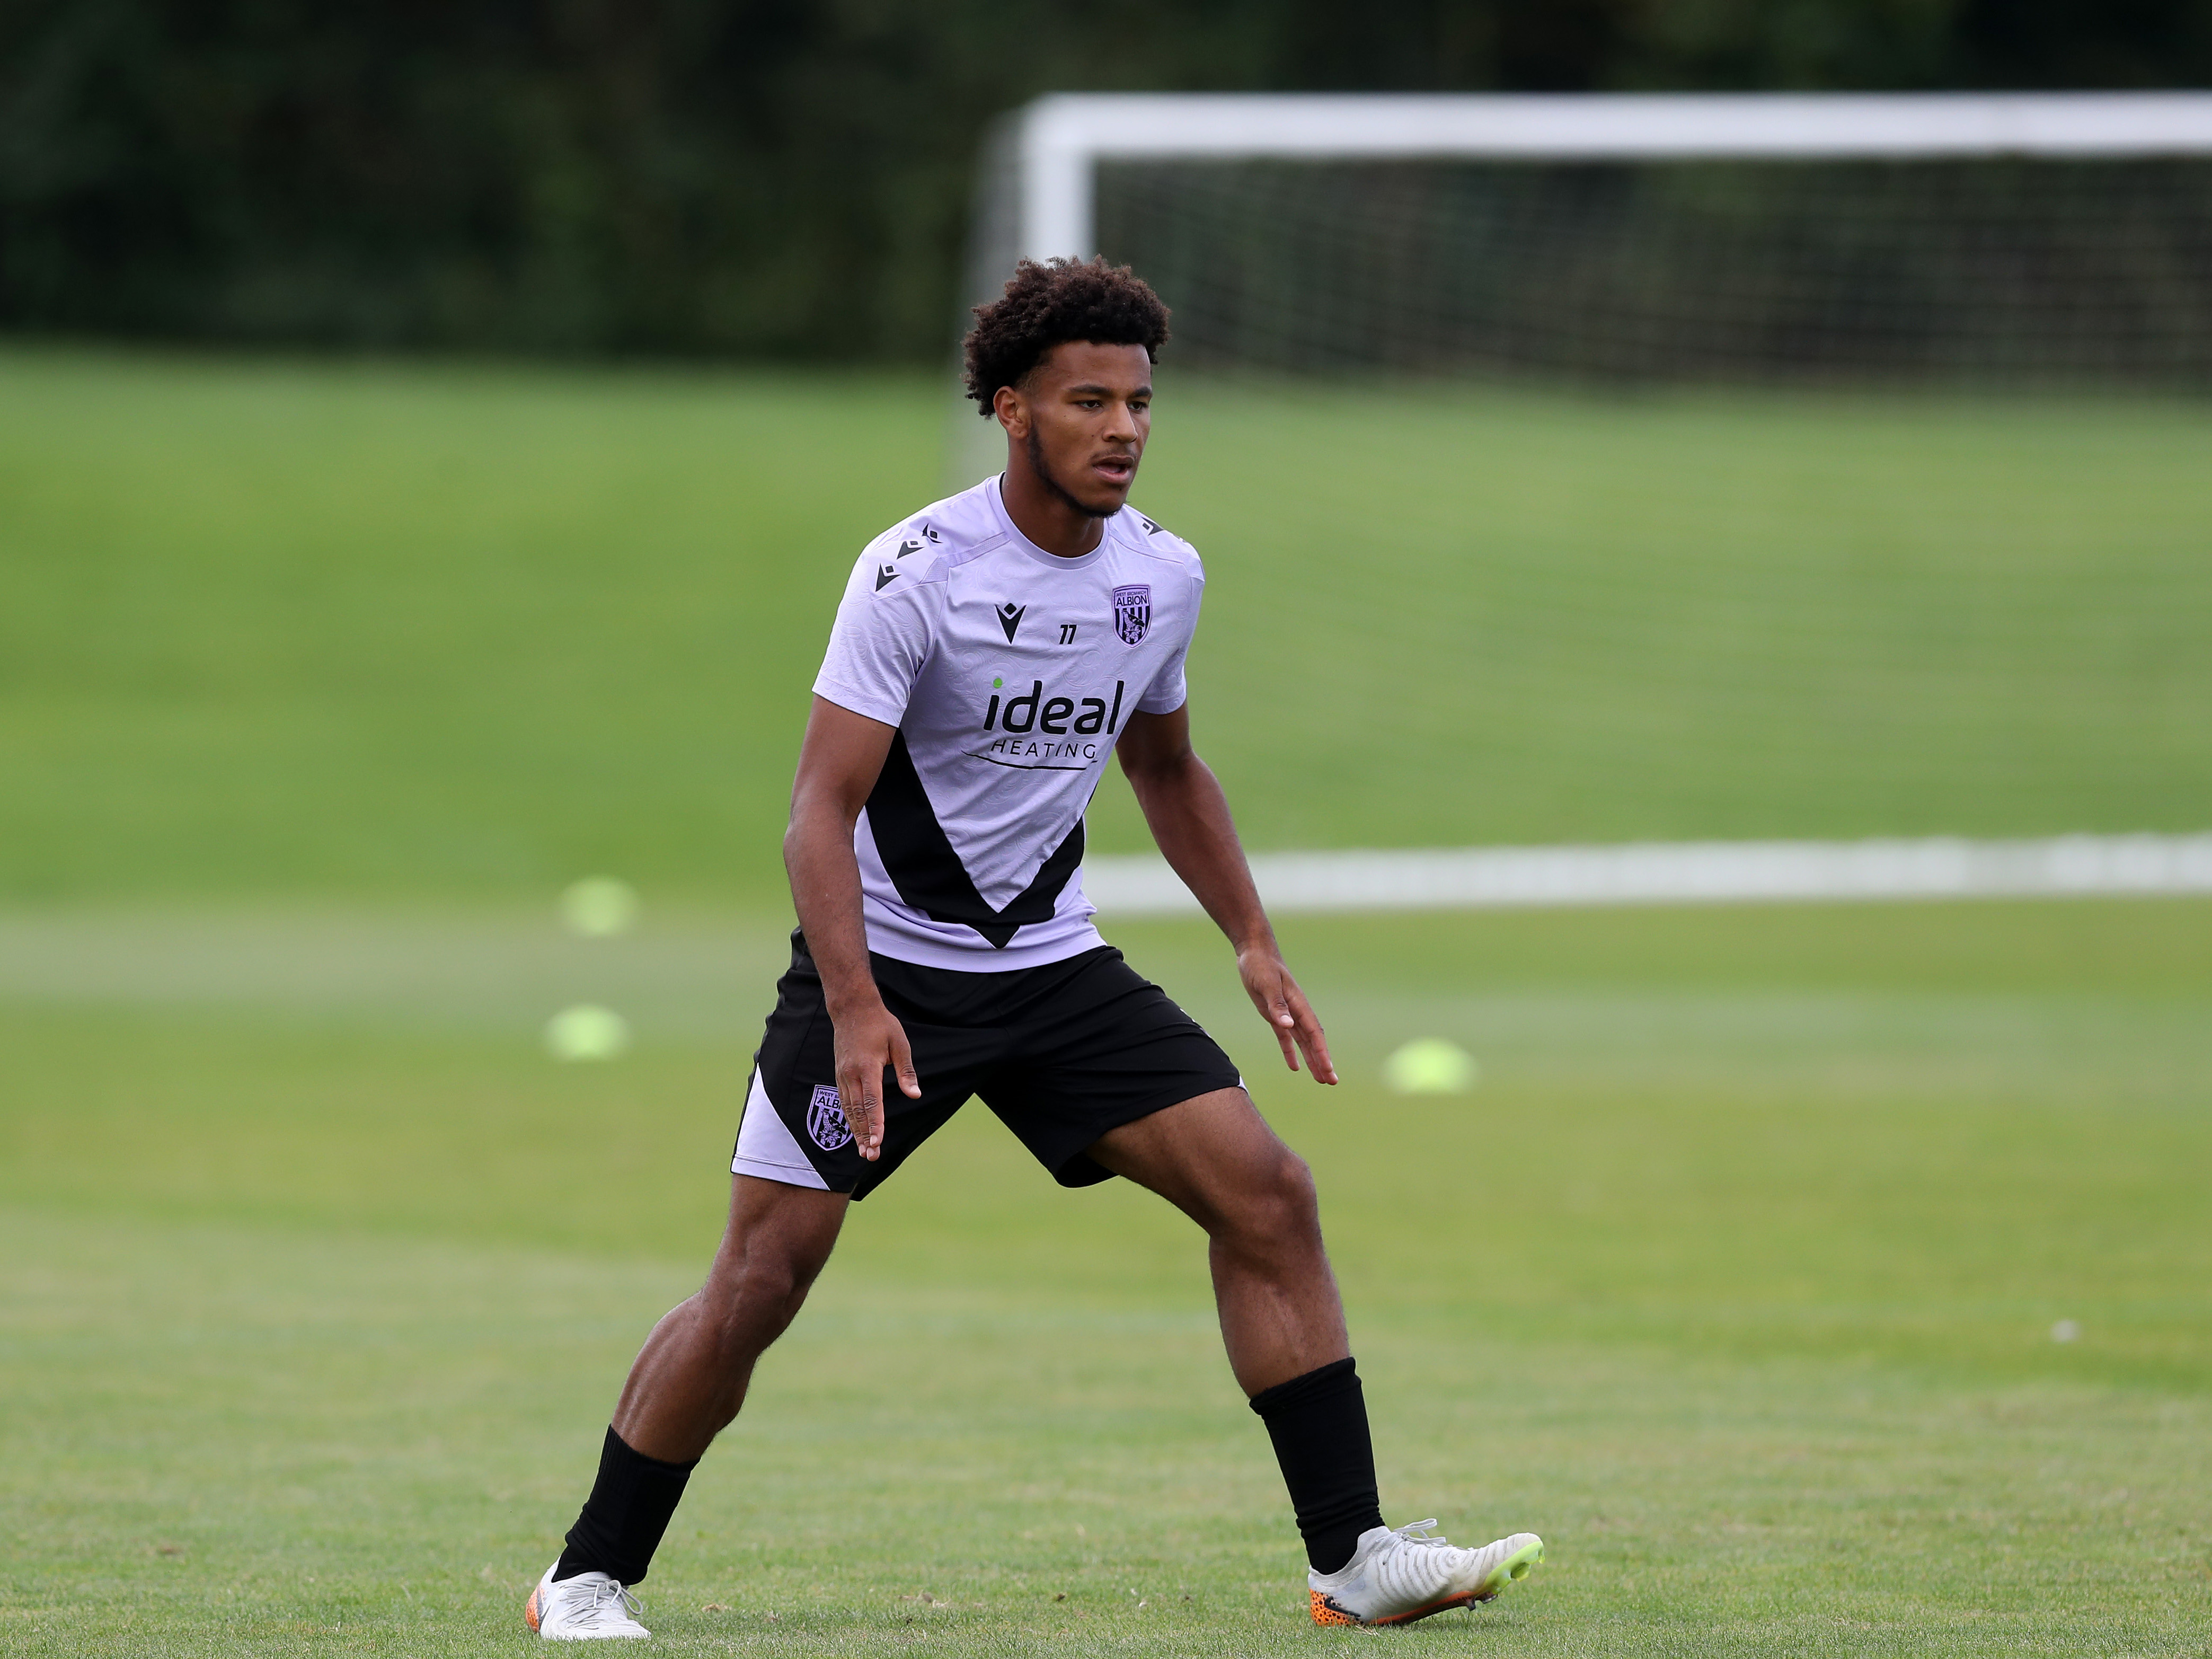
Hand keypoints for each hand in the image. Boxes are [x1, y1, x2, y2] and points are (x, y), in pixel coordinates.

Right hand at [829, 997, 920, 1161]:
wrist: (852, 1008)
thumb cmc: (880, 1024)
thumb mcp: (899, 1044)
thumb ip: (906, 1072)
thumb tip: (915, 1095)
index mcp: (867, 1067)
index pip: (872, 1101)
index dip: (875, 1124)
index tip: (877, 1142)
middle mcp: (851, 1074)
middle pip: (858, 1111)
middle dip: (864, 1135)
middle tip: (870, 1156)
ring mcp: (843, 1075)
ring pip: (849, 1109)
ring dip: (856, 1131)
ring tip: (863, 1151)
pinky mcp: (840, 1075)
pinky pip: (845, 1101)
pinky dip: (850, 1119)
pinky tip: (855, 1131)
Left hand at [1236, 946, 1336, 1084]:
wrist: (1254, 952)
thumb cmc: (1260, 965)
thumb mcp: (1266, 983)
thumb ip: (1276, 1004)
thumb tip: (1287, 1025)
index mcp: (1298, 1004)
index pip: (1314, 1033)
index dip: (1321, 1052)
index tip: (1329, 1070)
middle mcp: (1296, 1011)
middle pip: (1313, 1041)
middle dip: (1323, 1062)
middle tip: (1332, 1082)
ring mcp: (1287, 1014)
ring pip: (1303, 1043)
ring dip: (1311, 1060)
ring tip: (1321, 1079)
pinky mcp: (1275, 1015)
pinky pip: (1286, 1039)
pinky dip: (1291, 1053)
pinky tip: (1295, 1067)